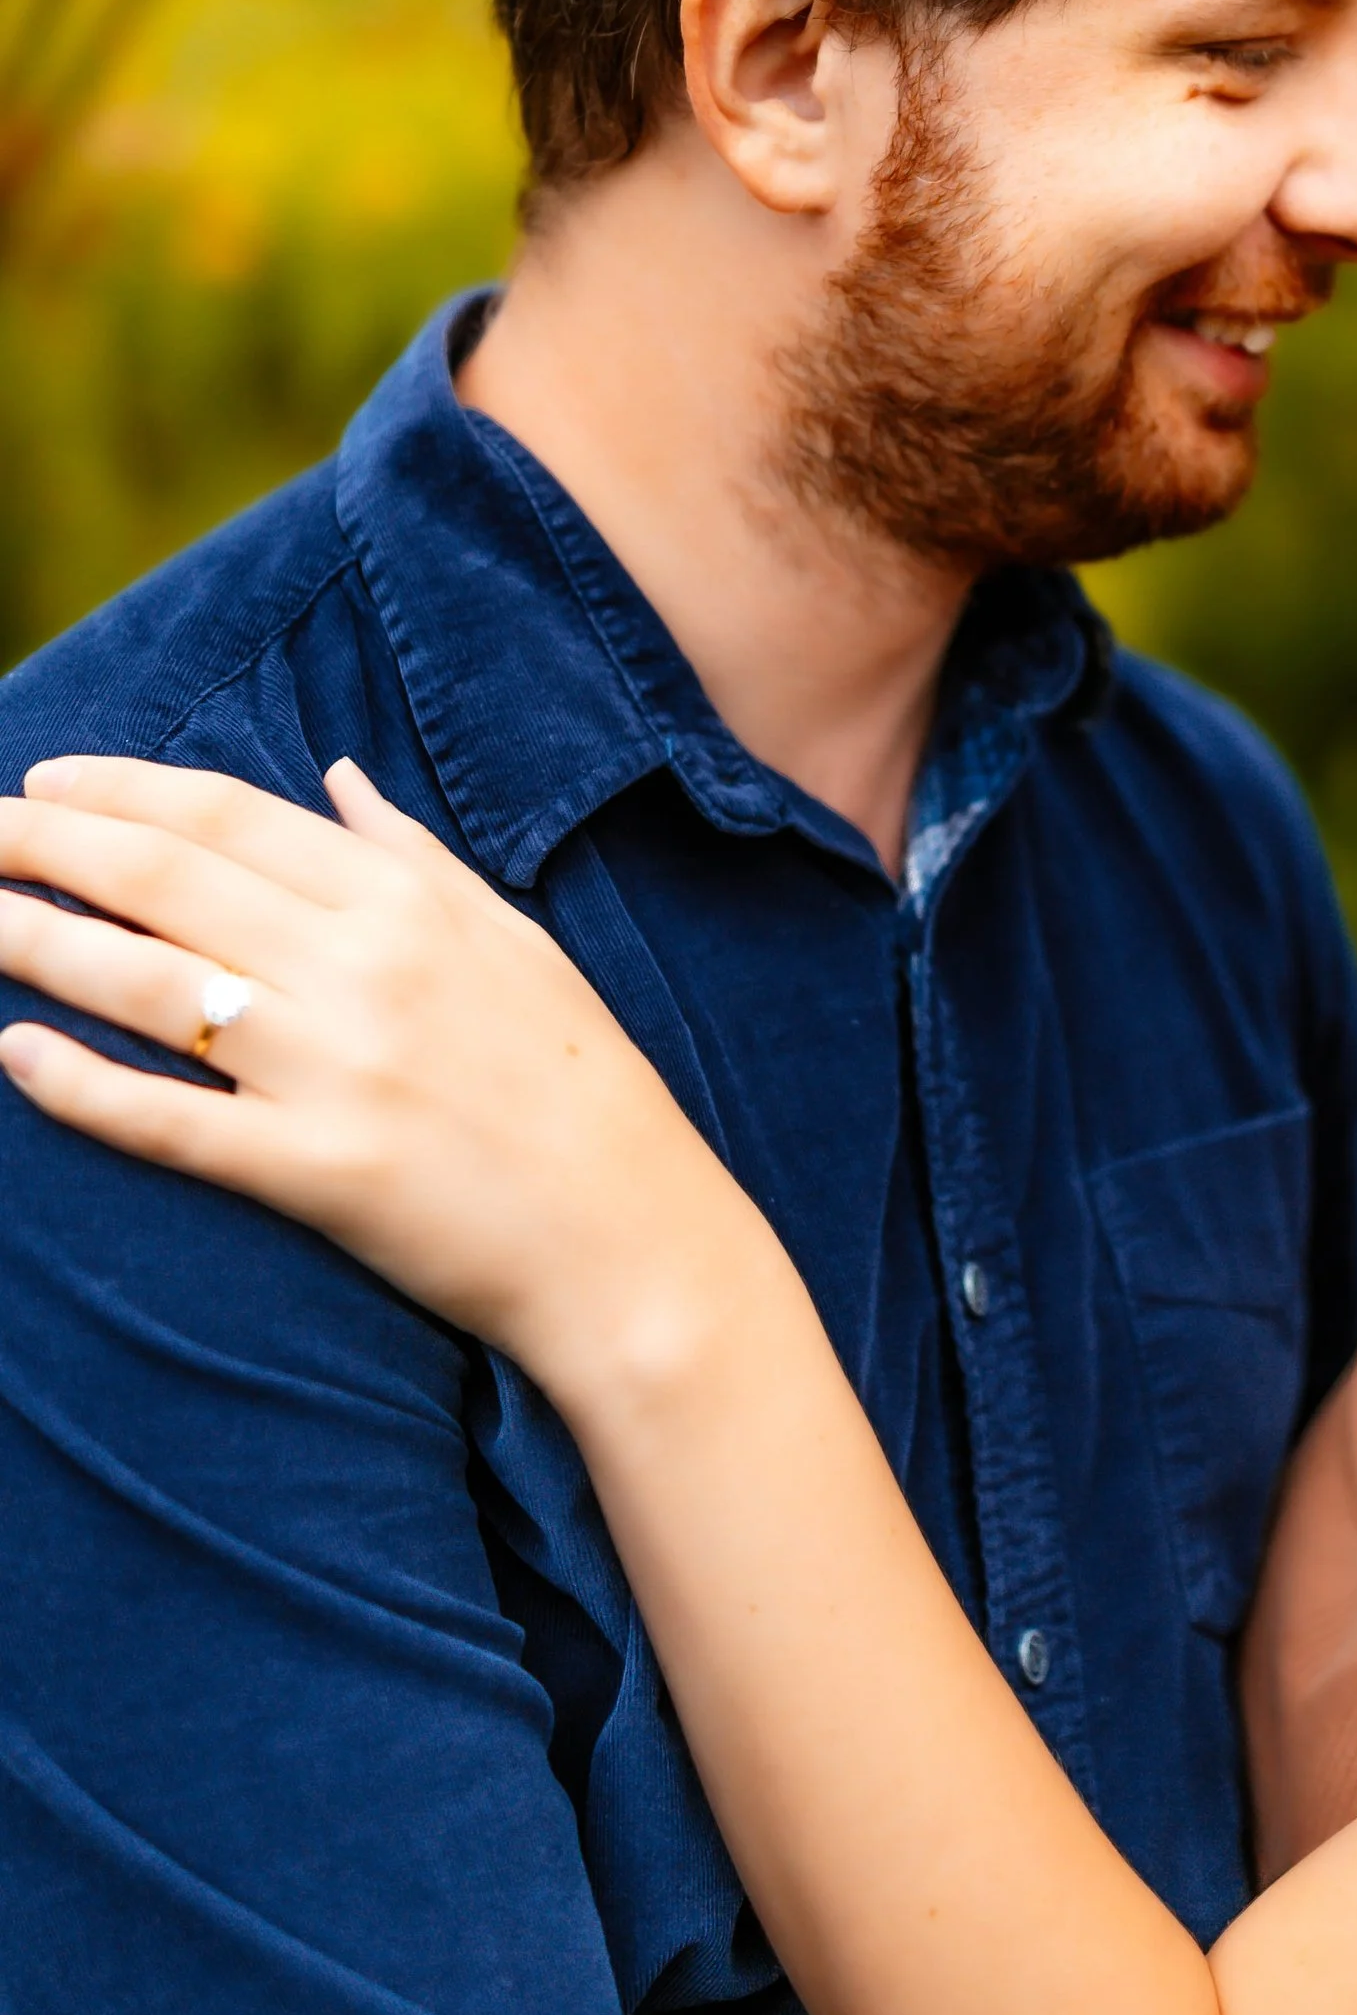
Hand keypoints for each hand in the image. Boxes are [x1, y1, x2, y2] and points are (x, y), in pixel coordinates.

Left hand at [0, 756, 771, 1391]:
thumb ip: (413, 854)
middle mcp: (366, 970)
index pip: (231, 817)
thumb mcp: (513, 941)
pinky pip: (175, 1122)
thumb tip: (334, 775)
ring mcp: (339, 1072)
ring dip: (40, 944)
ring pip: (151, 987)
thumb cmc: (581, 1085)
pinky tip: (17, 1054)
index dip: (124, 791)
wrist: (637, 1238)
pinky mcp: (320, 1174)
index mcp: (409, 903)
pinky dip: (85, 1087)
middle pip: (170, 881)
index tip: (48, 782)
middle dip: (51, 847)